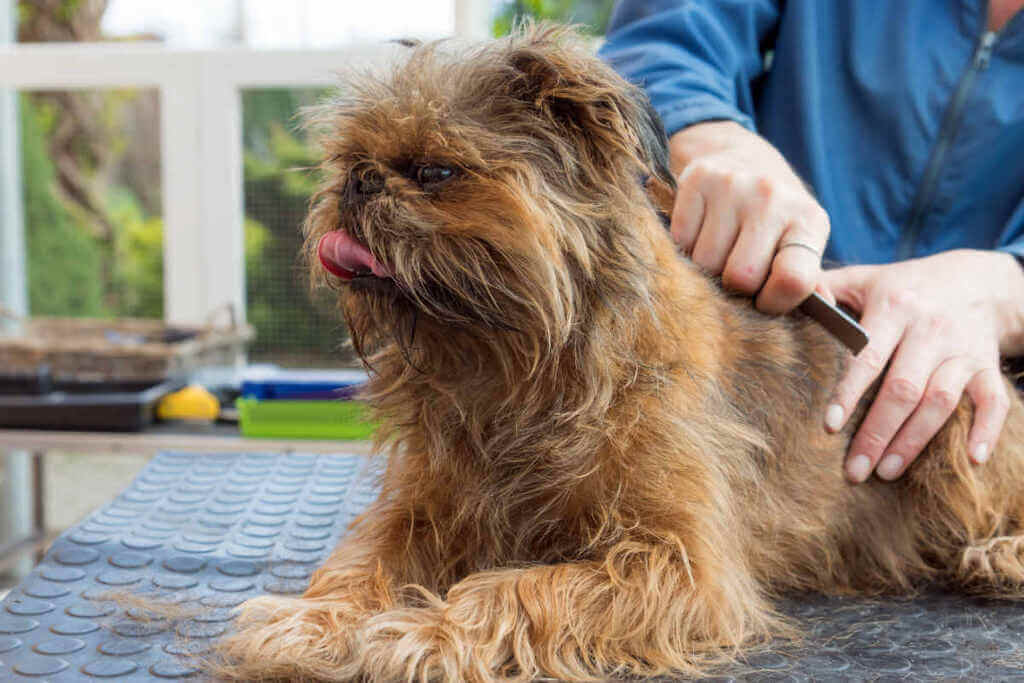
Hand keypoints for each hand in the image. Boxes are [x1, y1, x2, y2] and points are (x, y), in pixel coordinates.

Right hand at [668, 121, 829, 312]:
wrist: (742, 158)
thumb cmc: (775, 218)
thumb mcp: (800, 244)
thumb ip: (808, 283)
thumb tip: (824, 314)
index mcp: (809, 220)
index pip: (793, 279)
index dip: (773, 303)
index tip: (764, 300)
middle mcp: (773, 197)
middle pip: (741, 277)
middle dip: (735, 288)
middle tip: (737, 275)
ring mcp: (733, 185)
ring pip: (704, 263)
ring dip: (706, 269)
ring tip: (719, 252)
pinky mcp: (698, 179)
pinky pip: (680, 240)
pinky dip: (685, 247)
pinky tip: (701, 234)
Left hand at [821, 250, 1023, 482]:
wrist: (976, 280)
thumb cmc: (904, 287)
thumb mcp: (865, 278)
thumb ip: (826, 288)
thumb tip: (783, 296)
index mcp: (893, 307)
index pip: (867, 355)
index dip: (849, 391)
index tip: (829, 426)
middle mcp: (929, 329)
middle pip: (904, 388)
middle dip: (877, 433)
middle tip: (854, 470)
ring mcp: (962, 349)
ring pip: (941, 401)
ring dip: (915, 441)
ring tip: (886, 472)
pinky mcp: (987, 366)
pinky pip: (994, 401)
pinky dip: (986, 430)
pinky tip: (972, 460)